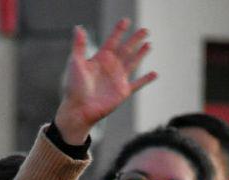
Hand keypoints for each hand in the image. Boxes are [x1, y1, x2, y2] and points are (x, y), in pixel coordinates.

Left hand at [54, 18, 156, 143]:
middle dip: (135, 39)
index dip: (119, 31)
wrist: (78, 109)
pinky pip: (137, 84)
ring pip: (133, 63)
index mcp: (100, 59)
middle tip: (145, 30)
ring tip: (149, 44)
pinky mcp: (123, 91)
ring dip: (141, 54)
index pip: (112, 41)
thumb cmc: (74, 87)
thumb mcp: (76, 63)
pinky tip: (155, 73)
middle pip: (126, 49)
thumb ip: (79, 45)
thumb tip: (78, 27)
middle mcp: (110, 67)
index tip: (126, 20)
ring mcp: (118, 79)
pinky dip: (146, 79)